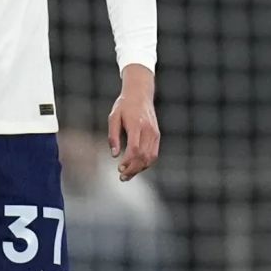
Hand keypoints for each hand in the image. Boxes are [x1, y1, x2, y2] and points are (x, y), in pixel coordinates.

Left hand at [109, 64, 160, 180]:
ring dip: (140, 169)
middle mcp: (148, 130)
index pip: (135, 148)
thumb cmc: (124, 105)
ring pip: (151, 157)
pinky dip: (146, 163)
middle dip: (133, 169)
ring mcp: (155, 133)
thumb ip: (113, 136)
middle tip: (122, 177)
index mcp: (136, 125)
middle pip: (144, 156)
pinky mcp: (157, 135)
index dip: (128, 161)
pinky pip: (154, 153)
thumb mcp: (113, 117)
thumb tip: (114, 154)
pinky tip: (136, 167)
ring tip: (128, 175)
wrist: (140, 93)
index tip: (119, 169)